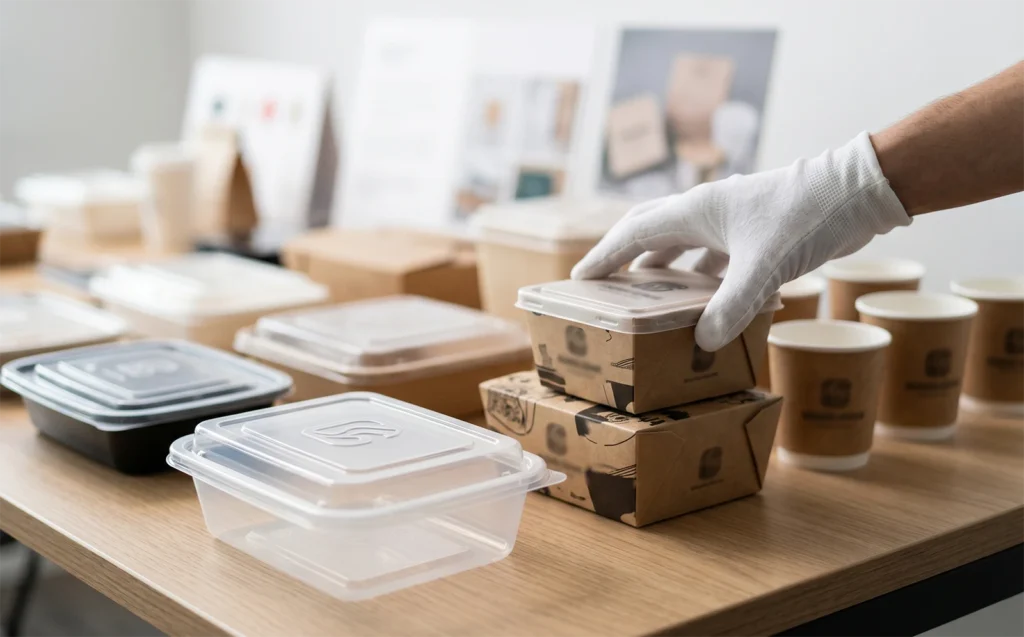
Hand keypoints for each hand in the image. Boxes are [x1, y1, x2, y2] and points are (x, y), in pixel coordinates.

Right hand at [572, 132, 911, 350]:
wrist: (857, 192)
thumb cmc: (808, 216)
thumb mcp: (766, 267)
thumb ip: (732, 305)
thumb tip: (702, 341)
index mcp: (697, 210)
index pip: (635, 233)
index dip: (605, 256)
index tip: (579, 279)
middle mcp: (708, 211)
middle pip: (651, 231)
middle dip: (625, 257)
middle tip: (603, 284)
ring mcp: (732, 220)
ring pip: (683, 244)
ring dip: (663, 269)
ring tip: (646, 298)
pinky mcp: (756, 232)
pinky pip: (714, 256)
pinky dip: (701, 277)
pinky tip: (705, 301)